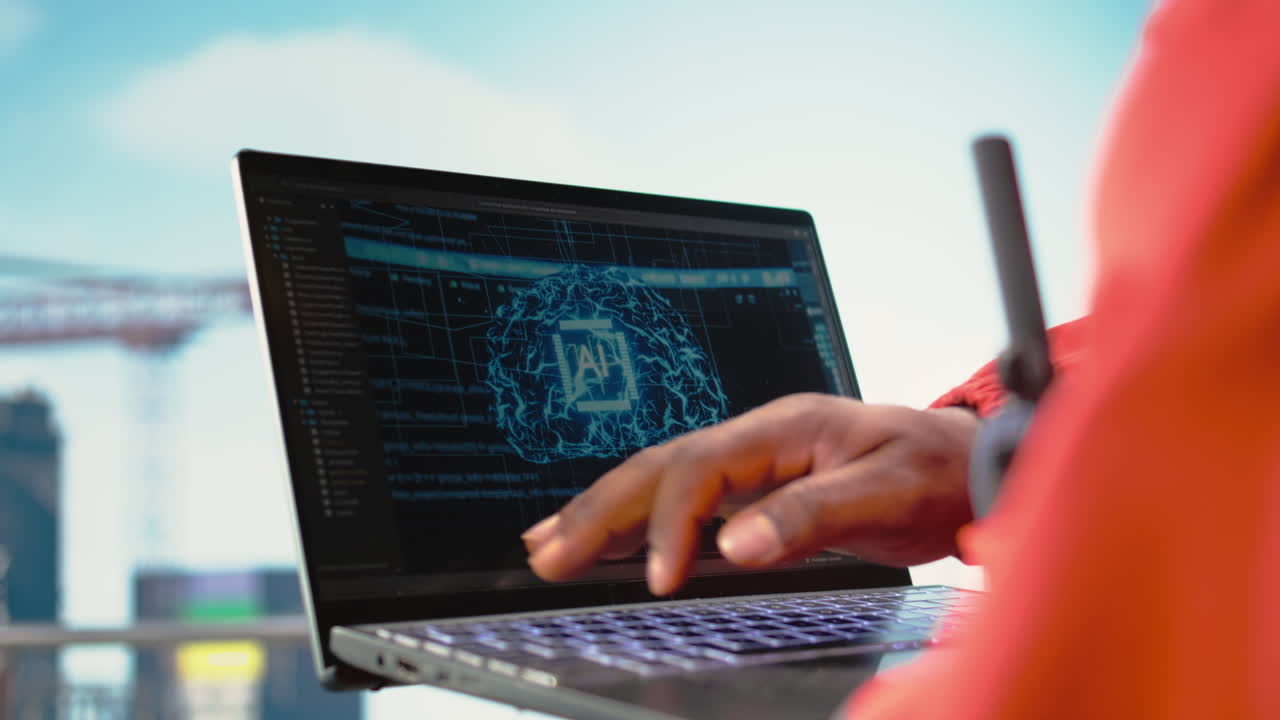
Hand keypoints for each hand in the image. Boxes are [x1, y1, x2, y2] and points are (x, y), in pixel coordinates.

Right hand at [522, 393, 978, 595]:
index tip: (659, 581)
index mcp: (783, 429)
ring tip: (547, 543)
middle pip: (659, 468)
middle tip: (546, 554)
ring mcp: (753, 460)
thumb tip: (737, 546)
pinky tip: (607, 540)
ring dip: (602, 513)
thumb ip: (812, 517)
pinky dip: (636, 521)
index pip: (701, 470)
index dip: (670, 524)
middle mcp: (758, 438)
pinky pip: (682, 498)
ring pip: (660, 480)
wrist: (967, 465)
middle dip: (599, 512)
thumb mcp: (886, 494)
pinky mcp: (755, 486)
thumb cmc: (935, 472)